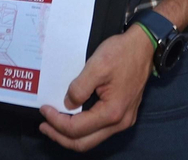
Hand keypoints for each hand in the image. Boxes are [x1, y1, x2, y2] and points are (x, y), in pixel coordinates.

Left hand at [39, 25, 152, 150]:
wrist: (144, 45)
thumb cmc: (121, 53)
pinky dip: (82, 129)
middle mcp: (120, 123)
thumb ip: (79, 88)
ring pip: (91, 139)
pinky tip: (72, 119)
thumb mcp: (96, 66)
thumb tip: (67, 104)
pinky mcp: (124, 114)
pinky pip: (99, 131)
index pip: (76, 128)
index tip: (44, 109)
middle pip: (84, 143)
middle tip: (43, 126)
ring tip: (54, 125)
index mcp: (112, 112)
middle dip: (60, 137)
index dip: (56, 122)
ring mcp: (124, 120)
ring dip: (70, 135)